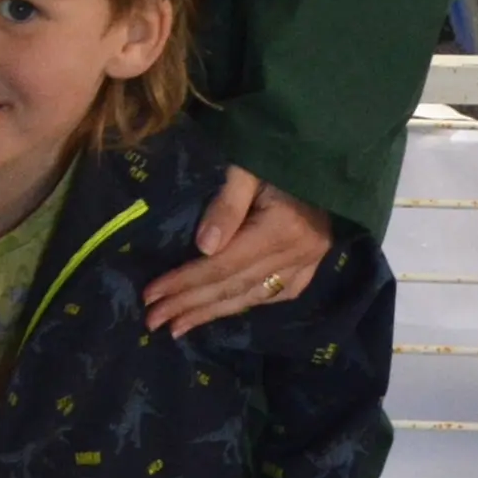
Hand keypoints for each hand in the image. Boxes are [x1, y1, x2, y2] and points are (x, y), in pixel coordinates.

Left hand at [141, 167, 334, 338]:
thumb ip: (227, 203)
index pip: (221, 265)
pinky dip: (244, 304)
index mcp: (282, 228)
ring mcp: (308, 263)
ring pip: (252, 297)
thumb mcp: (248, 165)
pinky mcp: (312, 266)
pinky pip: (274, 295)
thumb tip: (203, 248)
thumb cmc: (277, 150)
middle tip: (153, 320)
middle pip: (233, 287)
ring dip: (212, 313)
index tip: (151, 296)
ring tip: (178, 327)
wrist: (326, 151)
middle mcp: (297, 253)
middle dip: (190, 305)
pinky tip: (221, 312)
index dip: (184, 283)